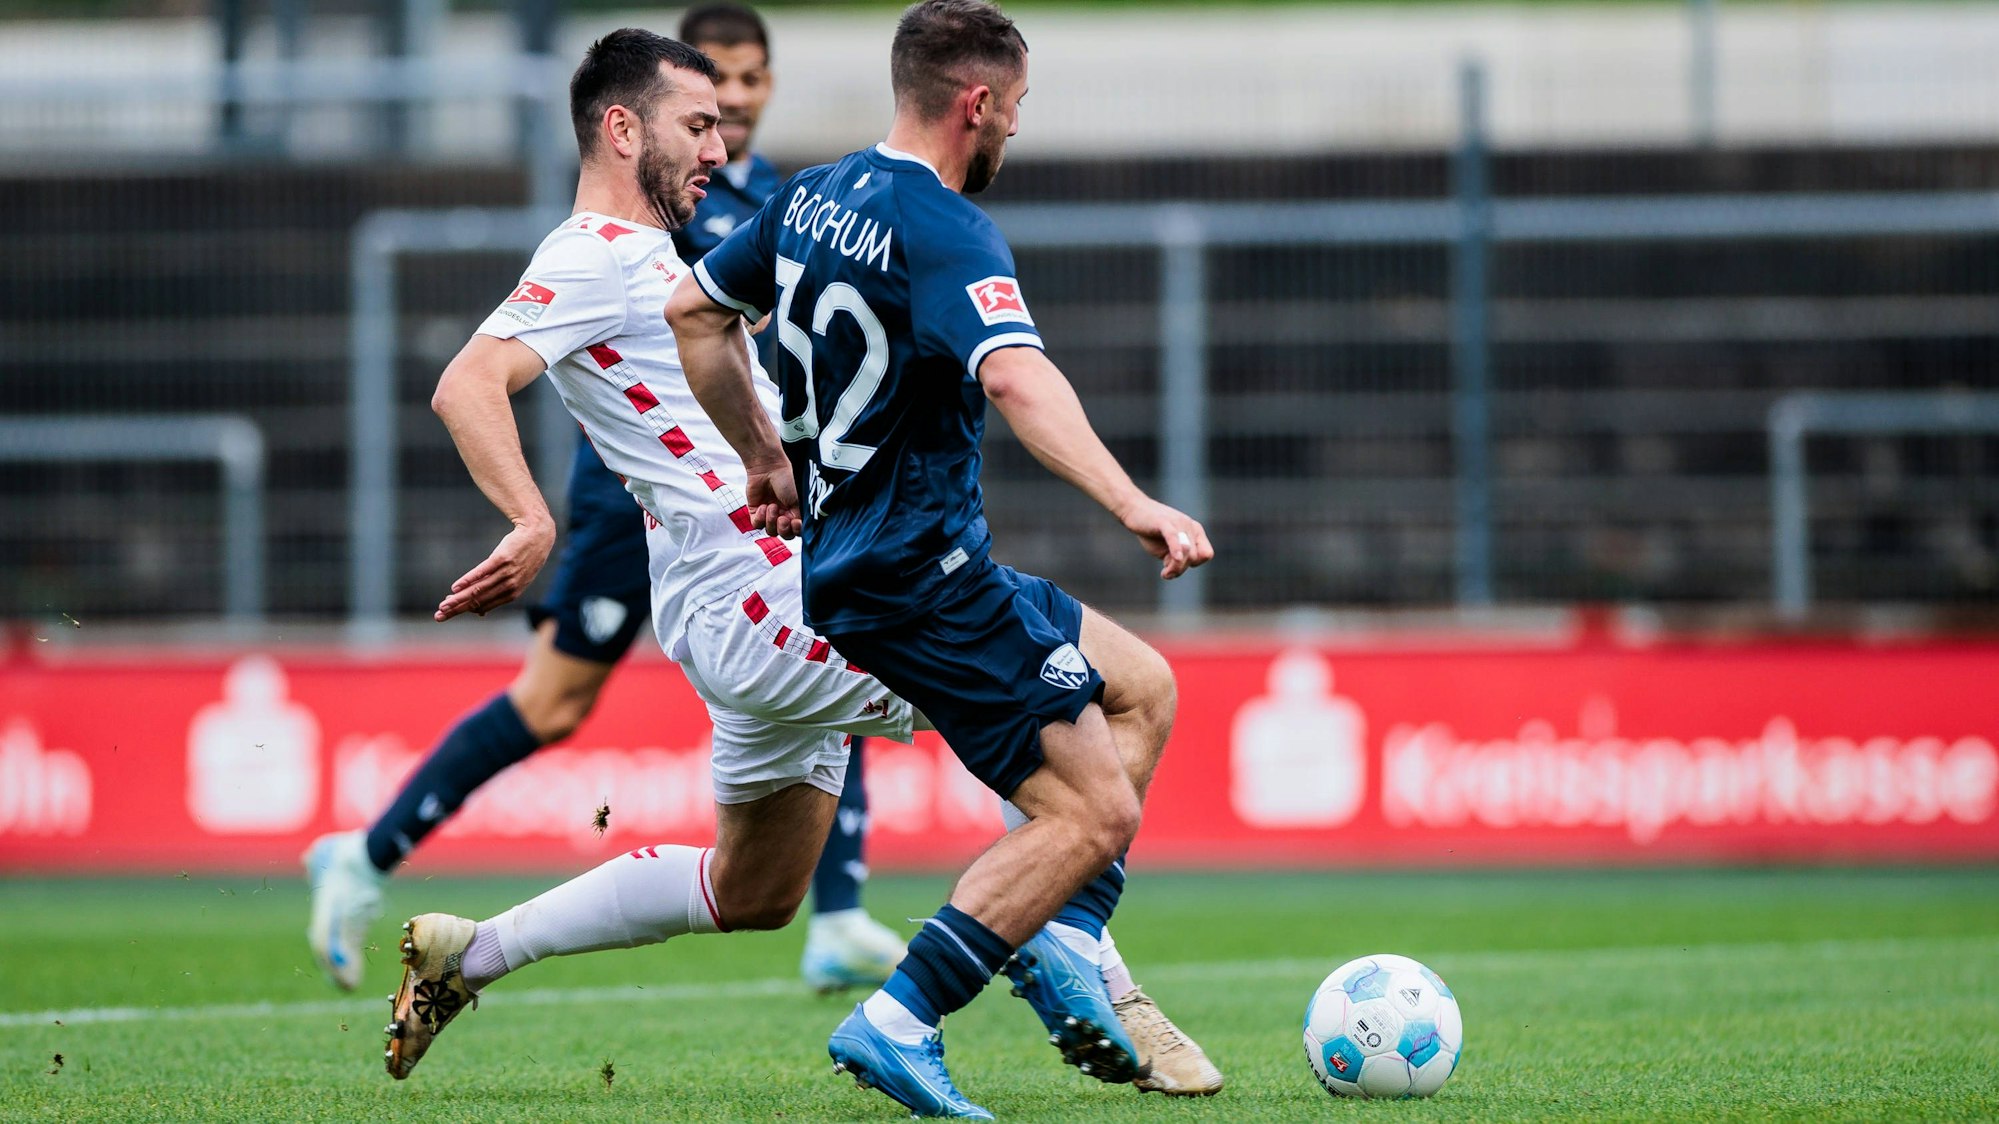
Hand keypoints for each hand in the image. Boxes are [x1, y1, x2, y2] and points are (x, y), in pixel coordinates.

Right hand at [435, 519, 555, 621]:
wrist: (538, 534)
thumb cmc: (524, 558)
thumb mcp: (516, 580)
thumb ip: (498, 595)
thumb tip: (479, 613)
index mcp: (511, 594)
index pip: (482, 606)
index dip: (464, 610)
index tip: (447, 611)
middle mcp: (509, 585)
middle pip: (478, 601)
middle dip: (457, 609)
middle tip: (439, 616)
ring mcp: (506, 572)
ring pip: (478, 589)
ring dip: (458, 598)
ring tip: (443, 604)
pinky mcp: (501, 558)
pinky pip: (482, 572)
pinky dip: (467, 580)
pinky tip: (455, 587)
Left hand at [745, 460, 801, 538]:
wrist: (768, 468)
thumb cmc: (785, 480)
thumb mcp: (797, 500)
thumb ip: (799, 517)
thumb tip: (799, 530)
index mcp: (794, 513)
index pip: (795, 531)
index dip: (794, 531)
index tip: (795, 523)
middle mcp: (782, 515)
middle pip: (783, 534)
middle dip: (782, 529)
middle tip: (782, 518)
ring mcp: (768, 515)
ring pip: (770, 531)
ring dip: (771, 521)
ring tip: (772, 506)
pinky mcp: (755, 512)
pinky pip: (757, 525)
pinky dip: (760, 518)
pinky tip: (763, 506)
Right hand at [1117, 497, 1212, 579]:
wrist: (1133, 509)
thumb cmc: (1150, 530)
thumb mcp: (1165, 548)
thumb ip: (1174, 560)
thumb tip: (1175, 572)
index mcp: (1194, 531)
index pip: (1206, 554)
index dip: (1194, 564)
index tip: (1177, 564)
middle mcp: (1190, 526)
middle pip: (1194, 557)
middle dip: (1180, 568)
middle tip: (1166, 569)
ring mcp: (1178, 523)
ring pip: (1187, 552)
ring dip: (1176, 567)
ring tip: (1165, 573)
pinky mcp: (1164, 522)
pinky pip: (1175, 537)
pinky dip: (1177, 549)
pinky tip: (1175, 558)